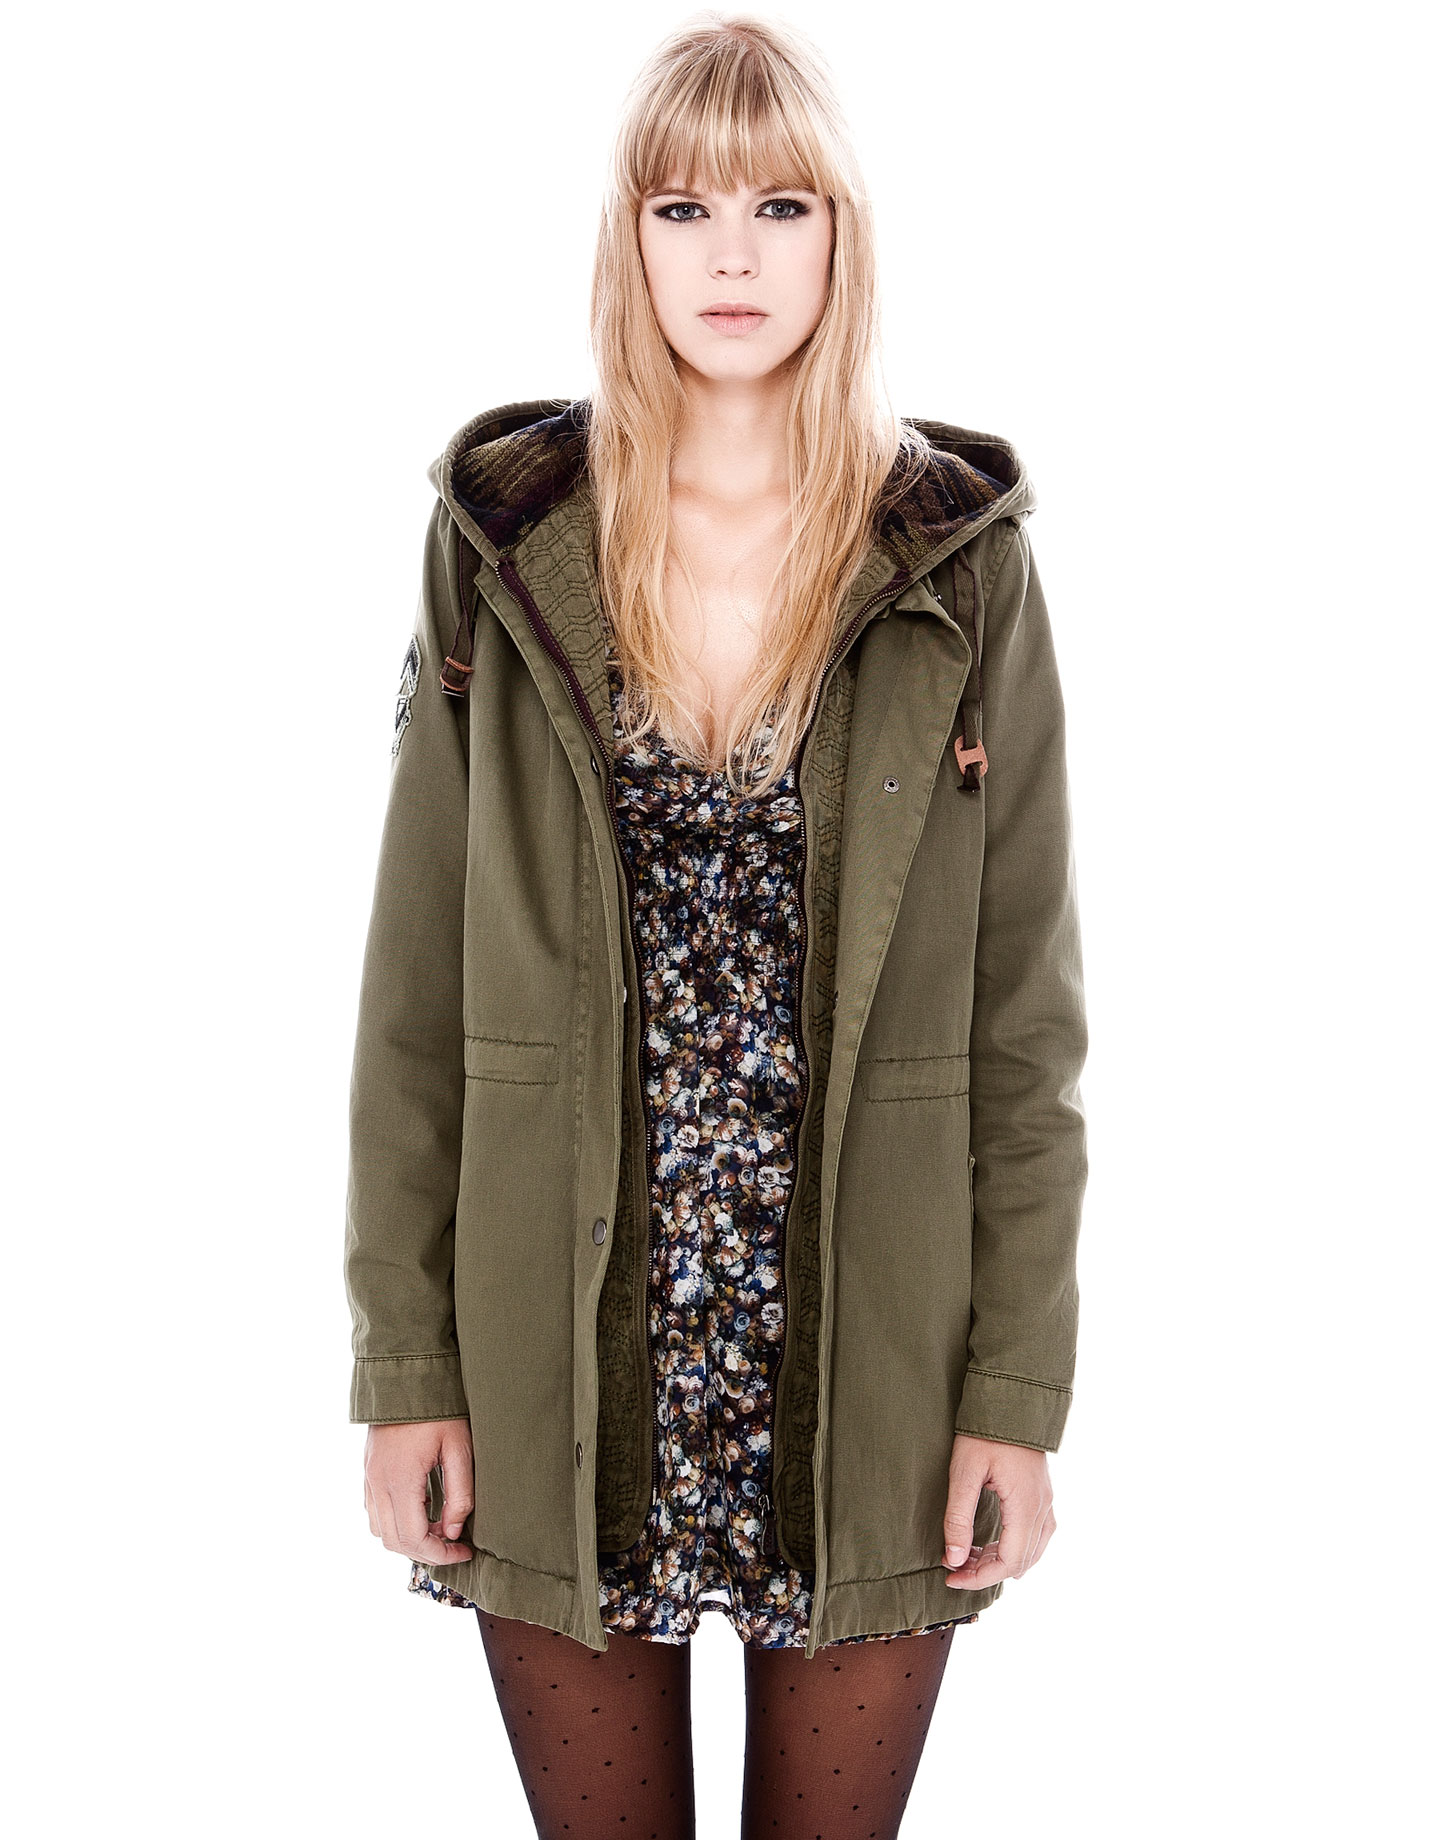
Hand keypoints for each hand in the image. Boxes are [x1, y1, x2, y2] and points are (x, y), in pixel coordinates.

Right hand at [364, 1417, 475, 1566]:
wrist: (406, 1375)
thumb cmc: (437, 1408)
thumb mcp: (459, 1448)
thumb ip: (460, 1494)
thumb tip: (453, 1532)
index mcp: (400, 1480)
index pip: (413, 1539)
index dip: (440, 1554)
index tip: (464, 1550)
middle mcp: (378, 1483)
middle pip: (394, 1542)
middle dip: (425, 1552)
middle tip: (454, 1544)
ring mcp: (369, 1477)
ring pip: (380, 1531)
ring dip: (408, 1538)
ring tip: (438, 1527)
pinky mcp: (368, 1471)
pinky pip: (374, 1512)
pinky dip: (395, 1522)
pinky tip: (420, 1509)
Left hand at [942, 1432, 1055, 1588]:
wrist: (1010, 1400)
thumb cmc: (985, 1432)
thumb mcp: (964, 1472)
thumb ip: (958, 1517)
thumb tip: (953, 1559)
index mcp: (1025, 1506)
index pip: (1008, 1561)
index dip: (979, 1577)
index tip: (951, 1577)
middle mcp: (1042, 1508)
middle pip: (1020, 1561)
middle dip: (986, 1571)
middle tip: (954, 1568)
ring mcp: (1046, 1501)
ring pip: (1031, 1551)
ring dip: (1000, 1561)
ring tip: (967, 1557)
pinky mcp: (1043, 1494)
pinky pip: (1037, 1535)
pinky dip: (1015, 1547)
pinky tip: (992, 1545)